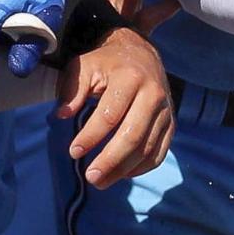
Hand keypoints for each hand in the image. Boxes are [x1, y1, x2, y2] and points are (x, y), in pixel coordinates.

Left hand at [55, 25, 174, 189]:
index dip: (91, 136)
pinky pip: (160, 151)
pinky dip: (142, 167)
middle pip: (133, 135)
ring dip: (124, 169)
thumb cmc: (106, 63)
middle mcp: (153, 93)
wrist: (141, 53)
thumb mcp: (84, 66)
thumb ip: (72, 89)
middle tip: (90, 177)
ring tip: (101, 181)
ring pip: (148, 147)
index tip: (73, 152)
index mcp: (130, 77)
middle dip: (110, 160)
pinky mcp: (171, 122)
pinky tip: (122, 174)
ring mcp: (166, 109)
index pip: (111, 114)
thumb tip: (62, 115)